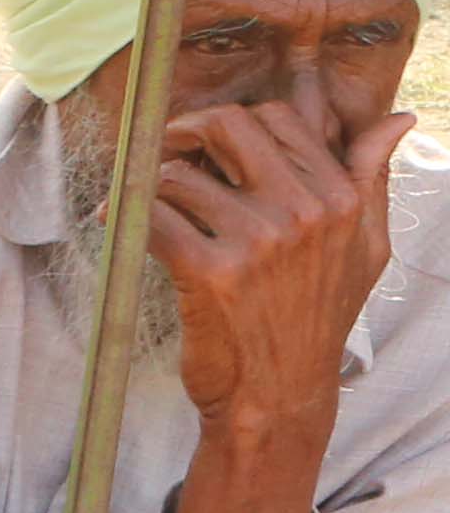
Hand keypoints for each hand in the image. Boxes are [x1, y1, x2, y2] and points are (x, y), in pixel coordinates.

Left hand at [154, 96, 409, 448]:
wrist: (279, 393)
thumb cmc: (317, 318)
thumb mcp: (365, 247)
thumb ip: (371, 177)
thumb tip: (396, 119)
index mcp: (340, 199)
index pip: (278, 119)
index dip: (233, 123)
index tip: (208, 144)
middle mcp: (302, 212)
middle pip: (227, 126)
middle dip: (185, 131)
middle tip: (166, 152)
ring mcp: (256, 241)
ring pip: (178, 174)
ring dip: (150, 186)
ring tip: (144, 205)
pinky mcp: (207, 271)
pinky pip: (151, 216)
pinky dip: (123, 214)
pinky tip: (115, 220)